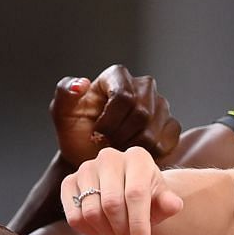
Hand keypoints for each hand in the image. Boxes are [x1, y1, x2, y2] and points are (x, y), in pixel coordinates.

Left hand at [50, 67, 181, 164]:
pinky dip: (149, 153)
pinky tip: (134, 151)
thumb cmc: (76, 133)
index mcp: (117, 76)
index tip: (97, 131)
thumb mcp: (62, 113)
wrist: (89, 158)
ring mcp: (160, 106)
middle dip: (120, 135)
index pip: (124, 96)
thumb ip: (65, 92)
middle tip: (107, 142)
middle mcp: (143, 86)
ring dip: (132, 147)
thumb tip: (82, 84)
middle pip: (141, 114)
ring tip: (118, 146)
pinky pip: (168, 142)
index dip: (110, 120)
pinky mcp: (171, 126)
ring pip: (153, 132)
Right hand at [60, 147, 181, 234]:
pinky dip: (88, 230)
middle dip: (121, 229)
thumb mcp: (162, 203)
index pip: (135, 194)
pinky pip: (74, 216)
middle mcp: (109, 157)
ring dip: (105, 231)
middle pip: (111, 204)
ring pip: (91, 212)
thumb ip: (169, 204)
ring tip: (117, 231)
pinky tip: (100, 228)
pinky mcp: (69, 182)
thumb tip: (174, 204)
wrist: (128, 196)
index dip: (138, 223)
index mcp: (137, 157)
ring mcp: (86, 168)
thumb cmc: (149, 199)